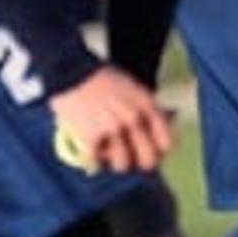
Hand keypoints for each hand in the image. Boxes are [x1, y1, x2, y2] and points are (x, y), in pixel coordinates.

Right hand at [50, 65, 173, 172]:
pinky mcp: (89, 136)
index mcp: (147, 106)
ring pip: (122, 165)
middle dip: (140, 163)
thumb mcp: (134, 88)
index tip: (155, 154)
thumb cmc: (102, 78)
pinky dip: (93, 160)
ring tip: (110, 155)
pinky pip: (95, 161)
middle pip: (148, 160)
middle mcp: (133, 119)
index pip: (166, 143)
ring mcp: (111, 128)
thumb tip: (165, 124)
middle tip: (132, 159)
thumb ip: (147, 108)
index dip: (161, 153)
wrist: (71, 71)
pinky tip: (92, 153)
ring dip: (115, 163)